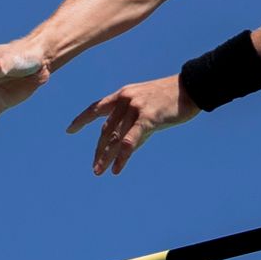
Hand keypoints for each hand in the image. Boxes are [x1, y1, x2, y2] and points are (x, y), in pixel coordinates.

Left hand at [66, 75, 199, 175]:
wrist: (191, 88)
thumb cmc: (171, 99)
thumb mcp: (147, 107)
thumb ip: (133, 123)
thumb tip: (124, 147)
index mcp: (123, 95)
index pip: (96, 108)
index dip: (82, 120)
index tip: (70, 130)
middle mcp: (125, 100)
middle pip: (106, 130)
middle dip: (99, 150)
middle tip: (94, 167)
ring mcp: (135, 108)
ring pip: (115, 138)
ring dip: (107, 157)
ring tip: (99, 171)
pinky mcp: (147, 118)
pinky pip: (129, 142)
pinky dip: (122, 157)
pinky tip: (116, 169)